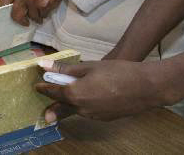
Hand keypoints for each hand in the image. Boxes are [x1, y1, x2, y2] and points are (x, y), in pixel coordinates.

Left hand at [0, 0, 62, 25]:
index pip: (3, 4)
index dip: (4, 10)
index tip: (7, 13)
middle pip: (17, 16)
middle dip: (21, 20)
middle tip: (24, 21)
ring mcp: (34, 0)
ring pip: (32, 17)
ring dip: (35, 16)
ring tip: (37, 9)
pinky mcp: (46, 4)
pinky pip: (43, 15)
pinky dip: (44, 13)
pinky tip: (44, 6)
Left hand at [36, 58, 165, 122]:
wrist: (146, 88)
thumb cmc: (117, 72)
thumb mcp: (89, 66)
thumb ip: (66, 69)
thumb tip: (44, 65)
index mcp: (75, 94)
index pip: (53, 92)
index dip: (44, 87)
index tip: (37, 85)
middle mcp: (82, 109)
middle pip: (62, 104)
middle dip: (53, 99)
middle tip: (46, 93)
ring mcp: (94, 116)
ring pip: (75, 109)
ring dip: (68, 102)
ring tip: (65, 94)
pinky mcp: (104, 119)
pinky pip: (87, 112)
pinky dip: (82, 105)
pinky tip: (86, 98)